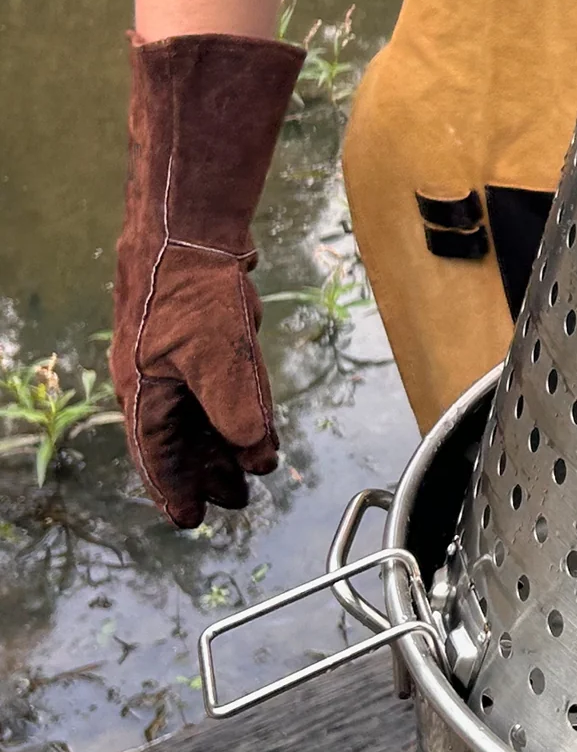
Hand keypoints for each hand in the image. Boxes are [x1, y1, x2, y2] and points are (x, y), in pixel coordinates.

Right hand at [112, 33, 302, 527]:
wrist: (187, 231)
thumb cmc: (190, 292)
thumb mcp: (218, 357)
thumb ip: (237, 410)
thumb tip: (256, 453)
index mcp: (145, 396)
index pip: (159, 459)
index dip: (176, 490)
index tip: (192, 520)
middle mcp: (154, 383)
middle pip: (182, 442)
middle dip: (209, 472)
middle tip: (237, 499)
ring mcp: (175, 360)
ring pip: (199, 416)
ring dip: (224, 444)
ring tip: (249, 471)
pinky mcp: (197, 339)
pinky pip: (213, 387)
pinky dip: (232, 409)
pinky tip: (254, 423)